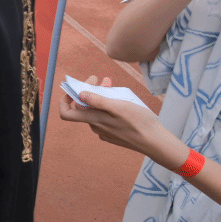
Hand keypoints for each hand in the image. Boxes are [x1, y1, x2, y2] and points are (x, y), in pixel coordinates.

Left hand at [57, 75, 188, 169]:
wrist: (155, 142)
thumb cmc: (139, 123)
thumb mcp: (119, 107)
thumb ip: (98, 101)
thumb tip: (79, 95)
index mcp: (93, 120)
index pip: (66, 113)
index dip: (65, 100)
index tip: (73, 89)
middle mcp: (96, 127)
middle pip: (83, 107)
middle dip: (89, 90)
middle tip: (99, 79)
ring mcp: (104, 131)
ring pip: (96, 110)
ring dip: (100, 96)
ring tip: (111, 84)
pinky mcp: (113, 133)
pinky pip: (105, 117)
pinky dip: (108, 105)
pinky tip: (119, 98)